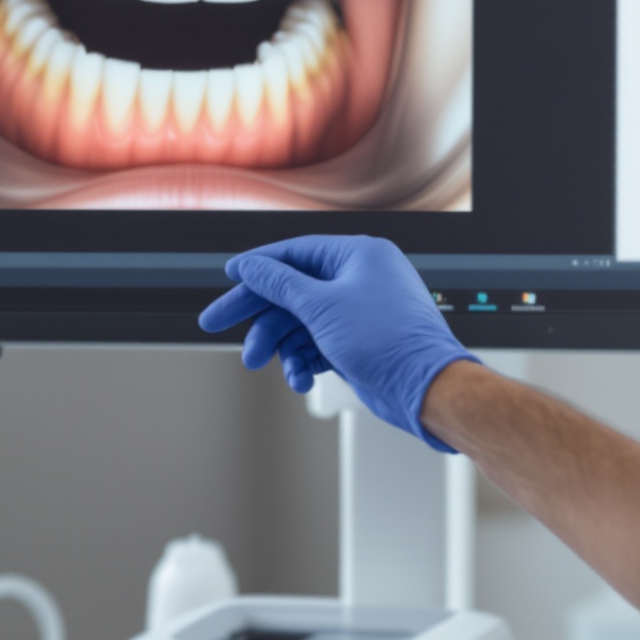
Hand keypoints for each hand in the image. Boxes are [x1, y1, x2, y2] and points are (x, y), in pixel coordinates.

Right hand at [197, 235, 476, 449]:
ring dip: (280, 344)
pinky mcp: (360, 340)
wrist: (425, 387)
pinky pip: (318, 342)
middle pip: (292, 289)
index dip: (258, 266)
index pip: (294, 252)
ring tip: (260, 363)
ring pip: (302, 321)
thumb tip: (252, 266)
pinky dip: (303, 359)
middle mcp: (360, 278)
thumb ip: (280, 284)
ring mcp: (360, 310)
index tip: (229, 276)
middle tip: (214, 322)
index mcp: (358, 255)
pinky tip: (299, 378)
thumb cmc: (388, 341)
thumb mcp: (321, 306)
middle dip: (257, 313)